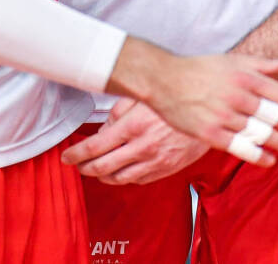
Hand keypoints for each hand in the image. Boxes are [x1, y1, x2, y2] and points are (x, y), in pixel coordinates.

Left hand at [62, 99, 208, 183]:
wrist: (210, 111)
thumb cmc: (175, 98)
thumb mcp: (142, 96)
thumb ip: (119, 111)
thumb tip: (104, 128)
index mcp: (133, 125)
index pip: (95, 147)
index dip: (76, 154)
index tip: (67, 157)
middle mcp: (143, 147)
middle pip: (103, 166)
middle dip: (85, 168)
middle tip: (77, 165)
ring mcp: (155, 161)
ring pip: (119, 178)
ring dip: (102, 176)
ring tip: (95, 169)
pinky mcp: (166, 169)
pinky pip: (138, 180)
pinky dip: (124, 178)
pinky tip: (119, 171)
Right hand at [108, 44, 277, 167]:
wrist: (164, 80)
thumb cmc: (199, 69)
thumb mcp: (231, 60)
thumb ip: (260, 64)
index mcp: (245, 77)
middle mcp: (238, 96)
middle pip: (276, 116)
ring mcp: (224, 116)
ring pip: (261, 134)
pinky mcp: (210, 133)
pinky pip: (240, 147)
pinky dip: (258, 155)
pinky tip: (270, 160)